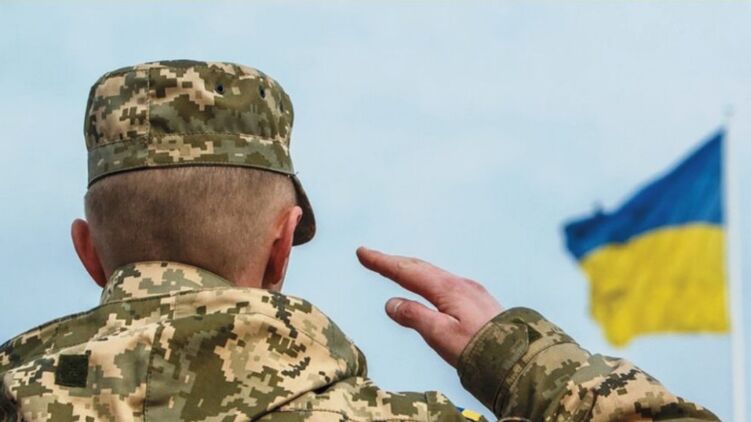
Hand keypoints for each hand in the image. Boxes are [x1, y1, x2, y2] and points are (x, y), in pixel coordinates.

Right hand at [356, 247, 503, 366]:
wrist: (522, 357)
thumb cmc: (481, 350)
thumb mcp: (441, 336)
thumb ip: (414, 317)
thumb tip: (391, 303)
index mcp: (448, 289)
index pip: (406, 271)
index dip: (382, 262)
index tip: (362, 252)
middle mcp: (460, 284)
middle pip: (419, 267)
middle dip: (393, 262)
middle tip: (370, 257)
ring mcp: (472, 291)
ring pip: (434, 274)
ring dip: (411, 269)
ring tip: (395, 268)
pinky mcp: (480, 302)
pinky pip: (445, 282)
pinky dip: (427, 279)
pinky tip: (429, 287)